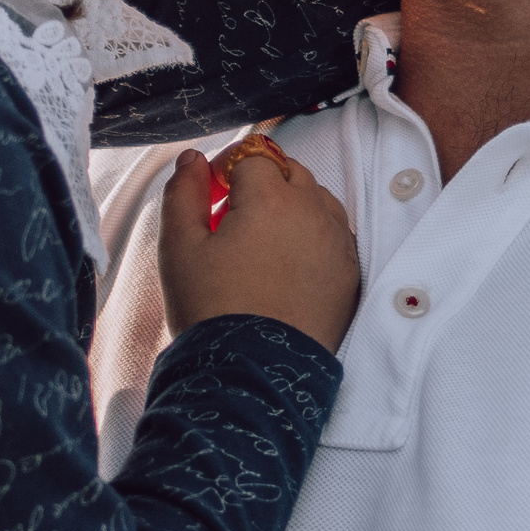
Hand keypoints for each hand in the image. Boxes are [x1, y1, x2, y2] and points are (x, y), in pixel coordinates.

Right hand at [158, 143, 358, 352]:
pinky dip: (313, 236)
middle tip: (230, 218)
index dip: (225, 170)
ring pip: (317, 200)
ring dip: (290, 206)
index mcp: (271, 198)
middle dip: (260, 183)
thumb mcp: (180, 247)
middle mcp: (313, 213)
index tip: (208, 194)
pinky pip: (335, 235)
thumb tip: (192, 159)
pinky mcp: (349, 276)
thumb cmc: (213, 311)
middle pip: (289, 171)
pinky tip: (285, 264)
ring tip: (259, 241)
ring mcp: (337, 245)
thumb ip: (182, 192)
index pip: (251, 156)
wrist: (253, 374)